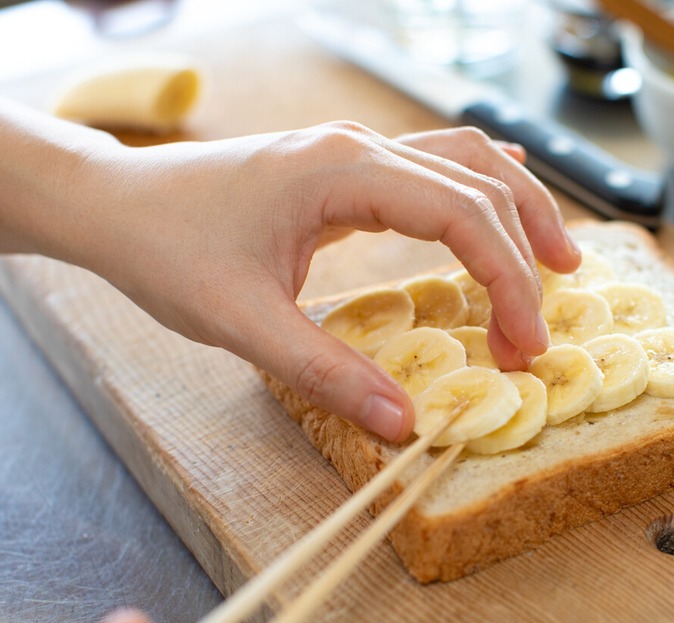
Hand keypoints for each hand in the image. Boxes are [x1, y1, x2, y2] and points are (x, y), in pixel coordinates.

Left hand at [48, 123, 580, 441]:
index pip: (462, 215)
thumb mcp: (242, 322)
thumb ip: (326, 372)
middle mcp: (360, 149)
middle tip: (538, 333)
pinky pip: (434, 168)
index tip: (525, 346)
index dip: (508, 281)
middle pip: (481, 183)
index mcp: (344, 172)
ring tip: (560, 261)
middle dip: (523, 257)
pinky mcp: (344, 172)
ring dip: (518, 210)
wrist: (112, 205)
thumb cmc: (166, 251)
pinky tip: (504, 205)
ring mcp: (353, 154)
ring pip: (467, 162)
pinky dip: (481, 192)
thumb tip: (403, 421)